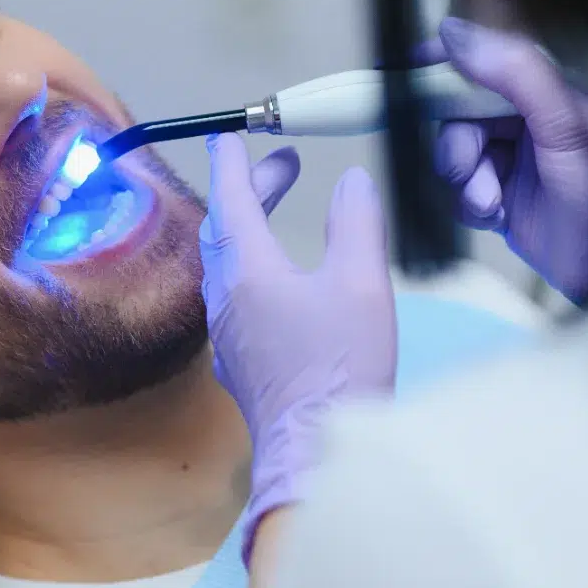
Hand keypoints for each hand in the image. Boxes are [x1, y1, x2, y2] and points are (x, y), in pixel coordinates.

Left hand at [198, 133, 396, 559]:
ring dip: (250, 229)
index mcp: (248, 269)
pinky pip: (233, 297)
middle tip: (285, 167)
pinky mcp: (240, 361)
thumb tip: (351, 180)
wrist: (315, 450)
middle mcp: (226, 298)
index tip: (230, 136)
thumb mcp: (362, 284)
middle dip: (252, 191)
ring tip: (279, 215)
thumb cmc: (339, 368)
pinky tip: (276, 279)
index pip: (232, 200)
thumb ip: (356, 224)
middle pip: (227, 228)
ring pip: (225, 264)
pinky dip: (251, 267)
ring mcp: (228, 333)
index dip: (233, 164)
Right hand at [432, 17, 587, 299]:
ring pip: (462, 144)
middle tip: (467, 171)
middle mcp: (554, 121)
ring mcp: (530, 157)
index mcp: (581, 96)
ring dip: (463, 177)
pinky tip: (494, 217)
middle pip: (474, 105)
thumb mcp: (569, 144)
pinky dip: (468, 201)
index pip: (509, 58)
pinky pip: (464, 181)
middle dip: (461, 141)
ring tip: (489, 205)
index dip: (460, 59)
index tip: (421, 62)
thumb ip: (522, 81)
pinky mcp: (510, 190)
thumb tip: (457, 32)